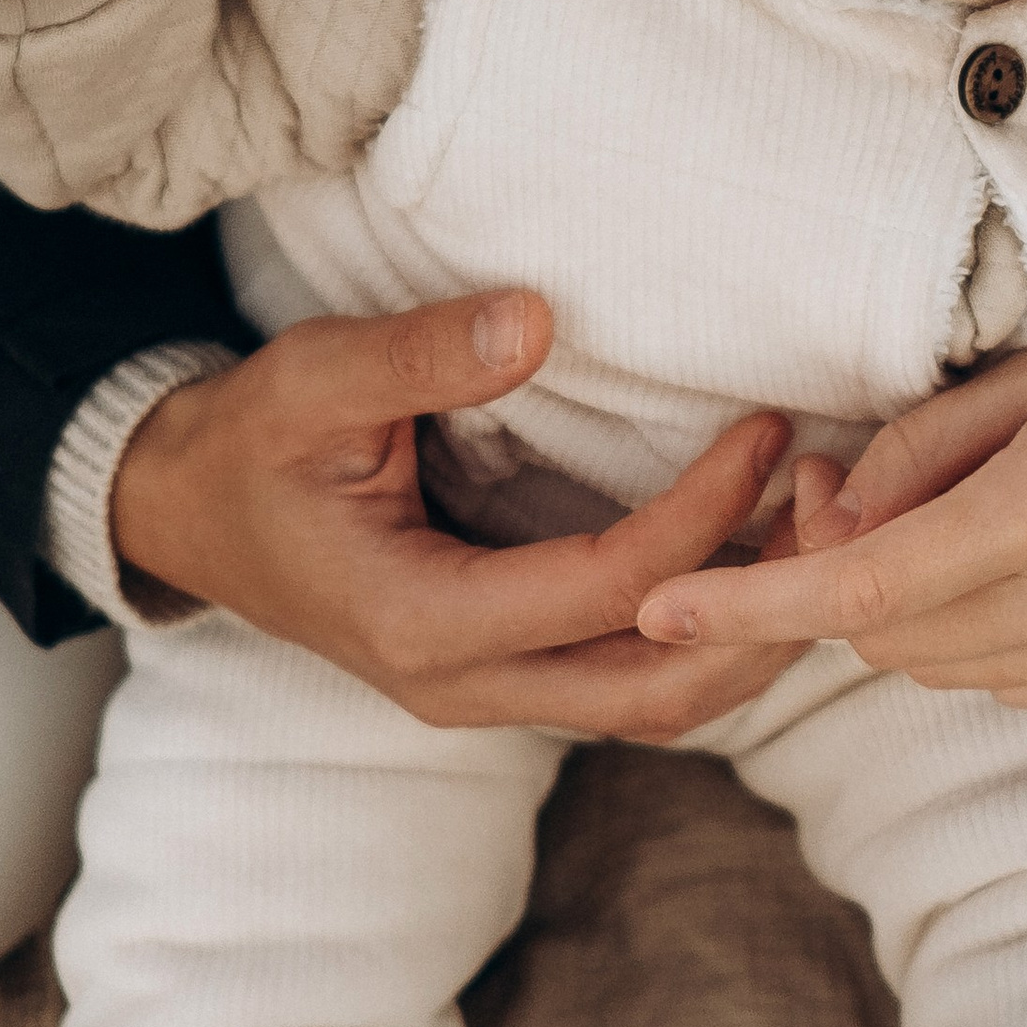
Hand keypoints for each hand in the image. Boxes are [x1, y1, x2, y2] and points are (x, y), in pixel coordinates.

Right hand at [111, 287, 810, 736]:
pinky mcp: (511, 675)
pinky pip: (636, 682)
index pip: (606, 590)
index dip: (701, 516)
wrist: (192, 513)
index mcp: (420, 622)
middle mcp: (464, 685)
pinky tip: (762, 558)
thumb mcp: (312, 379)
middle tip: (834, 506)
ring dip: (752, 633)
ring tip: (821, 531)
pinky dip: (711, 634)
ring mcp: (490, 694)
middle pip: (659, 689)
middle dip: (762, 609)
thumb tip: (535, 318)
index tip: (767, 432)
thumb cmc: (254, 444)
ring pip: (660, 707)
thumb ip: (419, 355)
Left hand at [634, 229, 1026, 703]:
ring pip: (944, 668)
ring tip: (935, 501)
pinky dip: (970, 629)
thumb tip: (831, 519)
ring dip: (902, 608)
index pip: (861, 590)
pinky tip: (998, 549)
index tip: (658, 606)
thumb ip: (923, 447)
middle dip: (832, 580)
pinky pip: (1013, 678)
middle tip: (836, 478)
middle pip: (890, 640)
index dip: (746, 604)